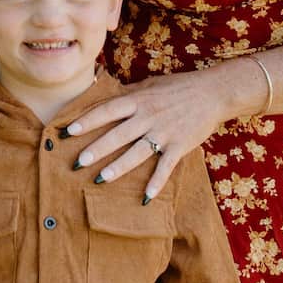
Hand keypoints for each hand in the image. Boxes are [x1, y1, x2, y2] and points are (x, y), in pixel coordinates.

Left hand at [65, 66, 242, 200]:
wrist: (213, 92)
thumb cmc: (179, 86)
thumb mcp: (151, 84)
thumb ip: (129, 94)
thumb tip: (105, 96)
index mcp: (139, 100)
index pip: (108, 110)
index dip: (87, 121)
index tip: (68, 131)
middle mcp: (149, 116)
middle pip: (118, 135)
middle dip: (97, 149)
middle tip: (77, 162)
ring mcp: (164, 132)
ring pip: (137, 152)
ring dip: (119, 167)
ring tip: (100, 179)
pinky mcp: (180, 145)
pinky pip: (165, 166)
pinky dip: (156, 182)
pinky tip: (145, 198)